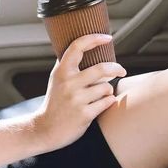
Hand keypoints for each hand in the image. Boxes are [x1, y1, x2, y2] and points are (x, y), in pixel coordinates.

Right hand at [34, 34, 124, 150]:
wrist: (45, 129)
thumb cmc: (54, 102)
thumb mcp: (56, 79)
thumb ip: (67, 64)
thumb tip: (82, 47)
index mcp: (61, 71)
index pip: (77, 47)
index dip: (94, 39)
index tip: (107, 38)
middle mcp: (68, 83)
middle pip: (101, 69)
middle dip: (116, 68)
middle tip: (121, 70)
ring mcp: (76, 99)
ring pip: (106, 87)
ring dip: (108, 90)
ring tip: (100, 94)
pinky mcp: (84, 114)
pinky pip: (107, 102)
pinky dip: (108, 101)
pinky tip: (102, 103)